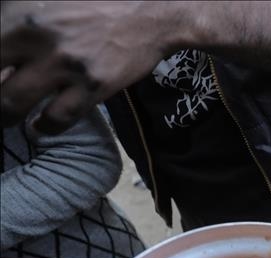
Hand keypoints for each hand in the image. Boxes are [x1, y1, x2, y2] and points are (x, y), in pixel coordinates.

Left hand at [1, 1, 183, 132]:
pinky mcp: (92, 86)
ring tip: (8, 118)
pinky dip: (45, 126)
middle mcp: (38, 39)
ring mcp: (66, 65)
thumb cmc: (94, 2)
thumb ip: (15, 19)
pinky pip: (57, 118)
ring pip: (14, 104)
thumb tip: (2, 49)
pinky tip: (41, 124)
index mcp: (21, 13)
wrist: (148, 13)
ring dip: (6, 116)